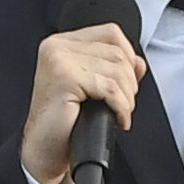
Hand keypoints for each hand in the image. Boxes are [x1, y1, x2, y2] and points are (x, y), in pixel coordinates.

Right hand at [21, 24, 145, 183]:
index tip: (126, 83)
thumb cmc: (65, 121)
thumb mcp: (94, 88)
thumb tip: (139, 62)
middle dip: (129, 83)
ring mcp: (59, 60)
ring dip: (127, 97)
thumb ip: (114, 69)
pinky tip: (118, 119)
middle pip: (118, 53)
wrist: (44, 149)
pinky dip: (122, 107)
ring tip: (118, 113)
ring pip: (118, 70)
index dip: (128, 57)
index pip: (111, 33)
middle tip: (122, 104)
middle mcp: (57, 46)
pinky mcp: (64, 78)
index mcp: (61, 43)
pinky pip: (111, 88)